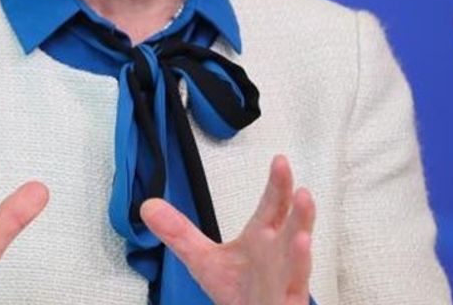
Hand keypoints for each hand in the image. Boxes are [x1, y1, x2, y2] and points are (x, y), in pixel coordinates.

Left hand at [139, 154, 314, 304]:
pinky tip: (301, 254)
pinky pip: (294, 291)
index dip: (278, 185)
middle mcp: (277, 255)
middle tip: (300, 190)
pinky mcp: (286, 303)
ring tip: (304, 227)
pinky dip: (297, 273)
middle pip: (291, 229)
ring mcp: (285, 279)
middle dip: (297, 211)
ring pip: (297, 260)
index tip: (279, 161)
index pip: (273, 206)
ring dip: (301, 245)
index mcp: (261, 238)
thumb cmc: (239, 290)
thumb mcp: (203, 259)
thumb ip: (179, 232)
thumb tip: (149, 207)